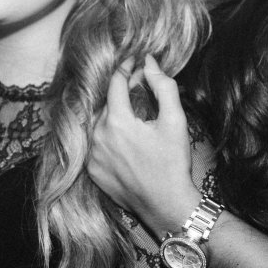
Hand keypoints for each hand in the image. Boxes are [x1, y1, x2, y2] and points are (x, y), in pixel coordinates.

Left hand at [87, 55, 200, 234]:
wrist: (166, 205)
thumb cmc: (172, 163)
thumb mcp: (175, 121)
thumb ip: (162, 86)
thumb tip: (149, 62)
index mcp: (117, 121)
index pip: (115, 83)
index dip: (126, 68)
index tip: (135, 61)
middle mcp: (98, 137)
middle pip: (108, 103)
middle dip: (123, 92)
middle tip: (141, 88)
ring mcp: (92, 155)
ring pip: (99, 123)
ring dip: (114, 114)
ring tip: (135, 116)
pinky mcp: (92, 170)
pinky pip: (96, 144)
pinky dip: (108, 136)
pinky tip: (126, 140)